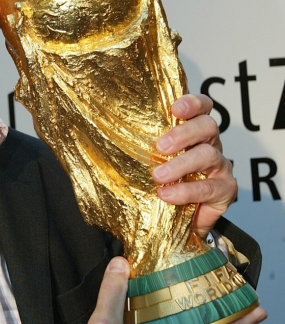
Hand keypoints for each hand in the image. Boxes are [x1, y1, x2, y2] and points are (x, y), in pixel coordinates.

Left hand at [151, 94, 235, 238]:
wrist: (180, 220)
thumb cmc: (165, 182)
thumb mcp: (150, 160)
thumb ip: (138, 146)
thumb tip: (98, 137)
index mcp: (194, 131)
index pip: (202, 106)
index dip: (192, 103)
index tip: (175, 108)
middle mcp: (210, 143)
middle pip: (207, 126)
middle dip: (183, 133)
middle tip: (160, 146)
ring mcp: (220, 166)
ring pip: (208, 155)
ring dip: (181, 164)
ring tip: (158, 176)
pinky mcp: (225, 190)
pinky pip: (209, 188)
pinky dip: (186, 191)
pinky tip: (167, 194)